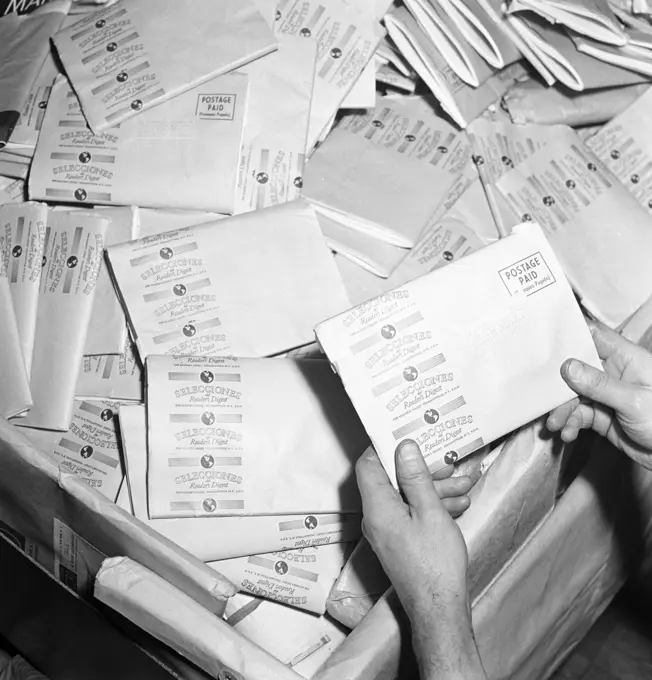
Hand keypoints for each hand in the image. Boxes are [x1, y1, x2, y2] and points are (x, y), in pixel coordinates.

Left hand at [356, 441, 485, 679]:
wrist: (439, 608)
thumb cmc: (435, 562)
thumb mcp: (430, 511)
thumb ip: (415, 477)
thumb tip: (403, 447)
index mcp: (377, 507)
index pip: (367, 466)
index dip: (383, 448)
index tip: (405, 437)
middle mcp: (376, 517)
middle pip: (392, 481)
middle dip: (422, 470)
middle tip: (447, 463)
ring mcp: (387, 531)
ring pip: (407, 498)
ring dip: (434, 489)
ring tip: (464, 484)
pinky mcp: (399, 541)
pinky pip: (412, 514)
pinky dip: (432, 507)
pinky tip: (459, 504)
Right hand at [547, 321, 651, 469]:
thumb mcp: (633, 401)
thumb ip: (599, 384)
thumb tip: (567, 366)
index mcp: (625, 359)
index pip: (594, 336)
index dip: (570, 333)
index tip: (543, 340)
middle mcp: (612, 373)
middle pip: (576, 367)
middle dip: (558, 382)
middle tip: (543, 394)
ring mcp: (605, 395)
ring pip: (573, 394)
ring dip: (561, 409)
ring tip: (555, 424)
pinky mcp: (601, 415)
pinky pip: (578, 414)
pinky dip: (569, 423)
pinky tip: (568, 433)